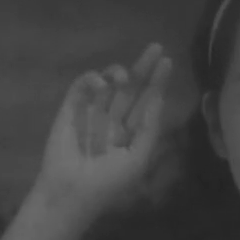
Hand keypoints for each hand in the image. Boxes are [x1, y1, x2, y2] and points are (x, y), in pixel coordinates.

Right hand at [35, 43, 182, 218]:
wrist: (73, 192)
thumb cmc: (109, 182)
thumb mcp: (138, 158)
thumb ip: (149, 128)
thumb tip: (159, 99)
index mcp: (133, 131)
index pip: (147, 101)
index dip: (157, 83)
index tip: (168, 62)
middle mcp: (115, 119)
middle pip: (131, 87)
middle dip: (143, 67)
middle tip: (156, 47)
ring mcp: (92, 112)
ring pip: (109, 84)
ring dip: (118, 73)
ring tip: (123, 76)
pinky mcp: (71, 110)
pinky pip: (82, 88)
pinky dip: (91, 81)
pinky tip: (100, 84)